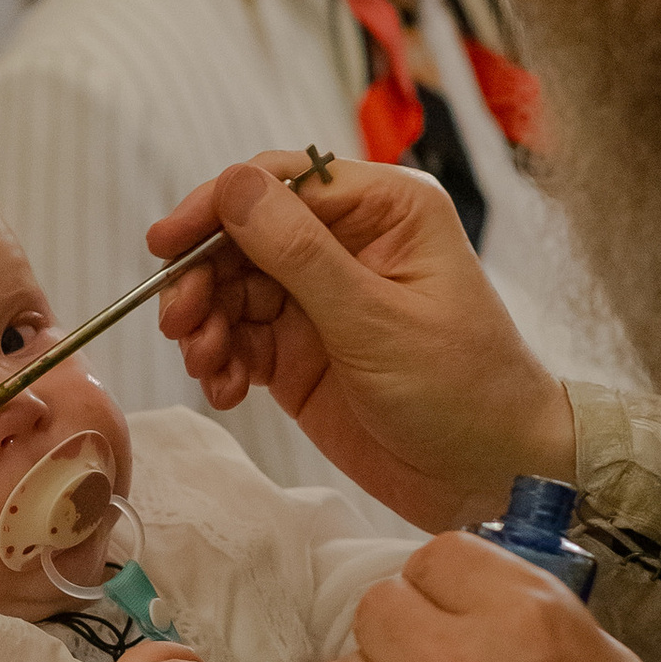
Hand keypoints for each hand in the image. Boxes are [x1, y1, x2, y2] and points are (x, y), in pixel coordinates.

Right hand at [149, 156, 573, 530]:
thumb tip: (233, 187)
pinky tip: (225, 388)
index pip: (281, 182)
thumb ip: (300, 253)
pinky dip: (221, 361)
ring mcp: (322, 301)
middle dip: (204, 277)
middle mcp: (350, 246)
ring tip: (206, 363)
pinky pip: (240, 339)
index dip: (218, 207)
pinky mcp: (303, 353)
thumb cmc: (466, 392)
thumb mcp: (377, 321)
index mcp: (385, 212)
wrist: (491, 478)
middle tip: (181, 322)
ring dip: (206, 323)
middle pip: (245, 236)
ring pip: (233, 289)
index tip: (169, 244)